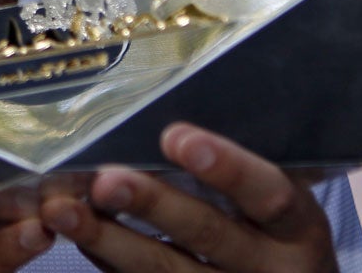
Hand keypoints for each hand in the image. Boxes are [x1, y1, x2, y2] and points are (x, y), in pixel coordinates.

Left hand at [40, 122, 338, 271]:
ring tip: (63, 210)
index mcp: (298, 228)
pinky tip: (73, 233)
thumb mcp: (278, 201)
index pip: (268, 193)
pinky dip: (105, 260)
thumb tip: (170, 105)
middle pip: (208, 233)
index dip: (226, 166)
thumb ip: (240, 166)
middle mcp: (270, 268)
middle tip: (105, 180)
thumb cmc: (274, 232)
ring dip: (107, 239)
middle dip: (152, 204)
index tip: (177, 136)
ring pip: (164, 270)